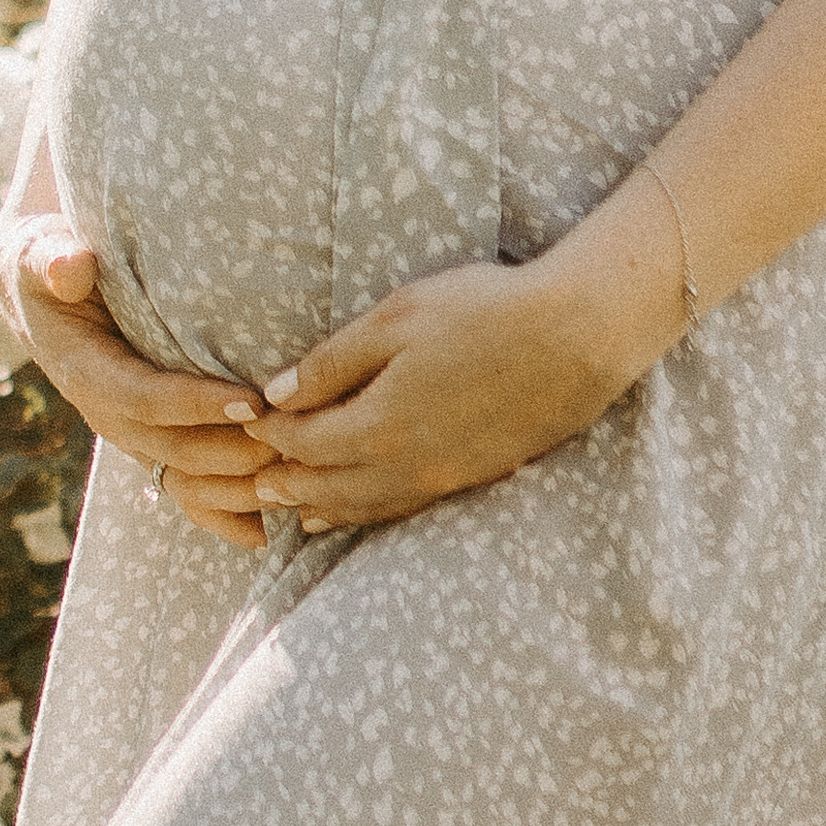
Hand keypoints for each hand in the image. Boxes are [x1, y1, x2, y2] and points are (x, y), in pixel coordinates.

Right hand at [0, 221, 269, 549]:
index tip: (251, 400)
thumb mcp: (40, 256)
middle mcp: (111, 417)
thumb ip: (52, 261)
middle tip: (294, 437)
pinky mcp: (153, 445)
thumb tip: (71, 266)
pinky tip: (267, 532)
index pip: (146, 398)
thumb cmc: (48, 267)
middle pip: (176, 449)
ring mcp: (133, 438)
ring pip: (186, 481)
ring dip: (238, 489)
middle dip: (235, 451)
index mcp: (87, 374)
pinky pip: (186, 495)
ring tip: (295, 478)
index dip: (196, 405)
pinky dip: (224, 518)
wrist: (41, 299)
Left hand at [241, 255, 634, 533]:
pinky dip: (366, 513)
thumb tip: (274, 395)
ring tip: (292, 508)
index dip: (271, 434)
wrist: (575, 339)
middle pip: (325, 487)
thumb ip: (331, 362)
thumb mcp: (397, 319)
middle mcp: (403, 466)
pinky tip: (357, 509)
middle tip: (252, 477)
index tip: (249, 421)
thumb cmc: (482, 312)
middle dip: (285, 482)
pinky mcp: (469, 477)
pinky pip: (400, 508)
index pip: (302, 443)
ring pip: (363, 508)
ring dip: (321, 508)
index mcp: (376, 425)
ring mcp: (440, 478)